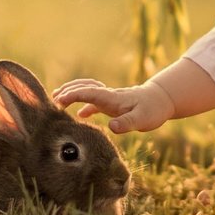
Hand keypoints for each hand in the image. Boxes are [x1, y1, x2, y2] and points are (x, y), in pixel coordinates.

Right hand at [52, 78, 174, 133]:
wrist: (162, 100)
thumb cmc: (153, 110)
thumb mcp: (142, 119)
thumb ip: (127, 123)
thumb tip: (112, 127)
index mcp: (112, 98)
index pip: (89, 93)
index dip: (73, 95)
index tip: (59, 100)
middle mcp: (108, 95)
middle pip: (84, 88)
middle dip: (68, 91)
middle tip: (53, 99)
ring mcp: (110, 98)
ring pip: (87, 91)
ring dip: (72, 93)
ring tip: (57, 99)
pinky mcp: (113, 104)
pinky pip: (94, 101)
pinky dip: (83, 104)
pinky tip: (79, 116)